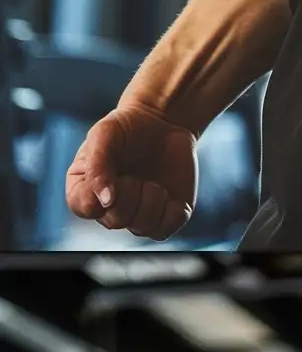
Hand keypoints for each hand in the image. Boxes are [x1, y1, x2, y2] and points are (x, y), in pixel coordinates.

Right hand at [65, 102, 198, 236]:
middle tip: (134, 175)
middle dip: (129, 195)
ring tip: (153, 182)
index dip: (96, 198)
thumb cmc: (128, 127)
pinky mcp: (166, 215)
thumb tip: (105, 201)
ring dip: (151, 201)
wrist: (164, 122)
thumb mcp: (105, 135)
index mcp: (86, 186)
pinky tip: (168, 192)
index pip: (82, 207)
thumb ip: (98, 165)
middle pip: (115, 221)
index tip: (114, 178)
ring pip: (142, 228)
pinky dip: (170, 212)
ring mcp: (138, 212)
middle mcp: (110, 206)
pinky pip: (166, 230)